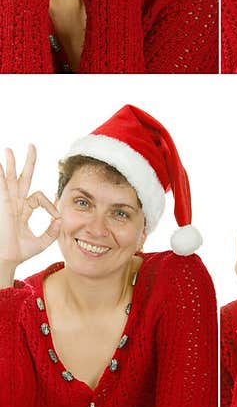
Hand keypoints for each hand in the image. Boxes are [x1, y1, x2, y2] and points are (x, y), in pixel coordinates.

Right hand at [0, 145, 60, 287]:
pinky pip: (3, 187)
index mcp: (23, 210)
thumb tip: (61, 218)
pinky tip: (0, 165)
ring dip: (11, 164)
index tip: (56, 218)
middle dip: (27, 162)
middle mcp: (15, 203)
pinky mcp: (3, 205)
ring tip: (9, 149)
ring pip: (10, 179)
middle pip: (22, 178)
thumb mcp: (44, 240)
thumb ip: (53, 230)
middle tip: (31, 146)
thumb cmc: (21, 253)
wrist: (7, 260)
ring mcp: (7, 204)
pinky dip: (1, 176)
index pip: (38, 196)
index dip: (50, 204)